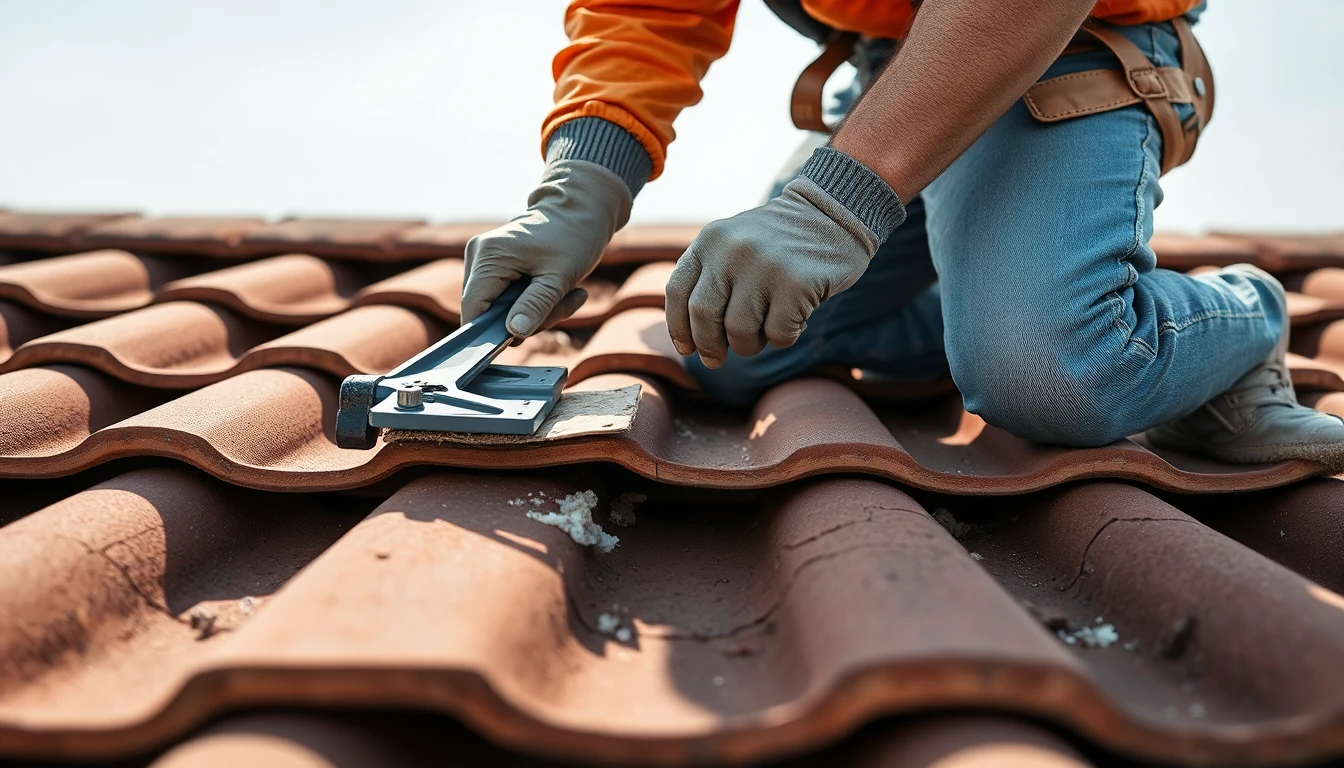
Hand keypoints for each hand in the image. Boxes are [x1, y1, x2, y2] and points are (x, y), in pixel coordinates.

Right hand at [462, 160, 631, 336]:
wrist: (582, 208)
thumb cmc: (574, 237)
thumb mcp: (560, 278)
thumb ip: (535, 306)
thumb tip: (513, 333)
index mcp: (489, 256)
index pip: (472, 309)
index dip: (490, 333)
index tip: (520, 340)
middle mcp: (478, 255)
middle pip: (487, 311)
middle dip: (526, 319)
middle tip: (563, 306)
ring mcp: (483, 258)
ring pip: (499, 308)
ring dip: (535, 312)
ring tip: (567, 295)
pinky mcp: (494, 262)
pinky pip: (506, 297)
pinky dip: (532, 301)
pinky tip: (557, 291)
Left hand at [665, 176, 880, 367]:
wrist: (833, 213)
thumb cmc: (779, 243)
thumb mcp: (734, 244)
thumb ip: (710, 278)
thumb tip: (690, 341)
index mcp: (711, 240)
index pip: (678, 292)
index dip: (678, 328)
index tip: (687, 349)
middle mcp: (732, 250)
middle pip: (703, 315)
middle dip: (708, 345)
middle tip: (716, 359)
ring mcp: (764, 265)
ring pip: (740, 331)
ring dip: (750, 344)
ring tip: (765, 332)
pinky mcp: (796, 283)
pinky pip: (778, 334)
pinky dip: (785, 337)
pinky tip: (796, 320)